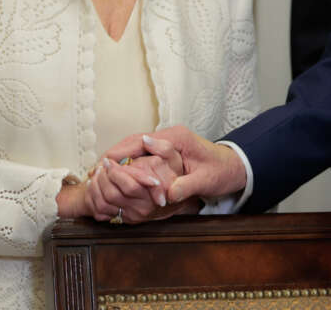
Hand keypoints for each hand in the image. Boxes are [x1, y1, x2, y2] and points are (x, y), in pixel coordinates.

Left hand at [85, 156, 182, 223]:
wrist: (173, 195)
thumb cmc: (171, 173)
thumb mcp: (172, 156)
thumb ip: (162, 147)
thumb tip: (146, 139)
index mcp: (154, 193)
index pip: (130, 185)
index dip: (115, 172)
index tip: (108, 161)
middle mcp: (144, 207)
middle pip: (113, 195)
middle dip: (102, 178)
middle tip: (101, 166)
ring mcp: (134, 215)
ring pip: (104, 205)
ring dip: (95, 188)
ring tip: (96, 175)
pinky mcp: (126, 219)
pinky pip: (102, 213)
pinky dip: (94, 199)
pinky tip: (95, 187)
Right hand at [105, 125, 247, 204]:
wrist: (236, 166)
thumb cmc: (222, 171)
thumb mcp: (206, 180)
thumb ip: (186, 186)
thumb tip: (167, 194)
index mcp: (177, 138)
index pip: (141, 141)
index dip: (120, 153)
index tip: (103, 163)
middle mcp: (169, 137)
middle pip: (133, 142)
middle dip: (113, 155)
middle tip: (94, 171)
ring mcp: (167, 143)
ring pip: (135, 147)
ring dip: (118, 159)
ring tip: (98, 174)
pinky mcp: (166, 151)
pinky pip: (142, 154)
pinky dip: (127, 162)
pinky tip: (116, 174)